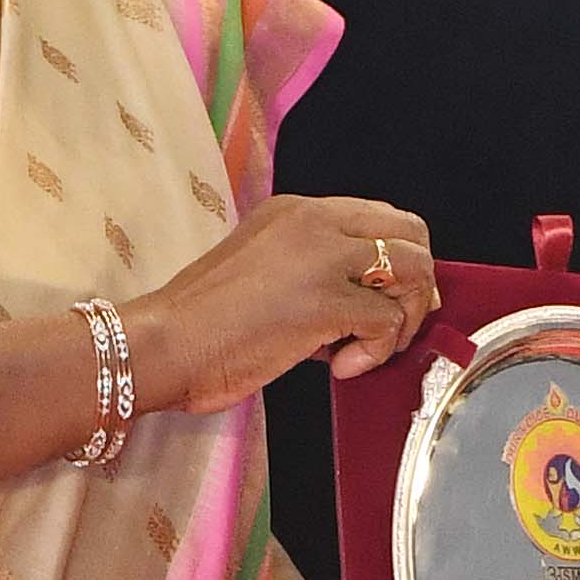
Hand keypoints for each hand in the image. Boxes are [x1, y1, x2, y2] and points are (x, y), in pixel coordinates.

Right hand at [125, 194, 437, 416]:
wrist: (163, 345)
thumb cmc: (202, 323)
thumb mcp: (263, 271)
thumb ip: (313, 273)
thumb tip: (369, 304)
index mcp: (298, 212)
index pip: (381, 219)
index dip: (397, 264)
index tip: (384, 302)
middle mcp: (316, 221)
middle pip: (412, 233)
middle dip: (415, 285)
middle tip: (390, 326)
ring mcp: (322, 258)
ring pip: (414, 270)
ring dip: (402, 319)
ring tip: (363, 349)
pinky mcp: (325, 302)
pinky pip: (388, 321)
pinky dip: (376, 352)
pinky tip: (340, 367)